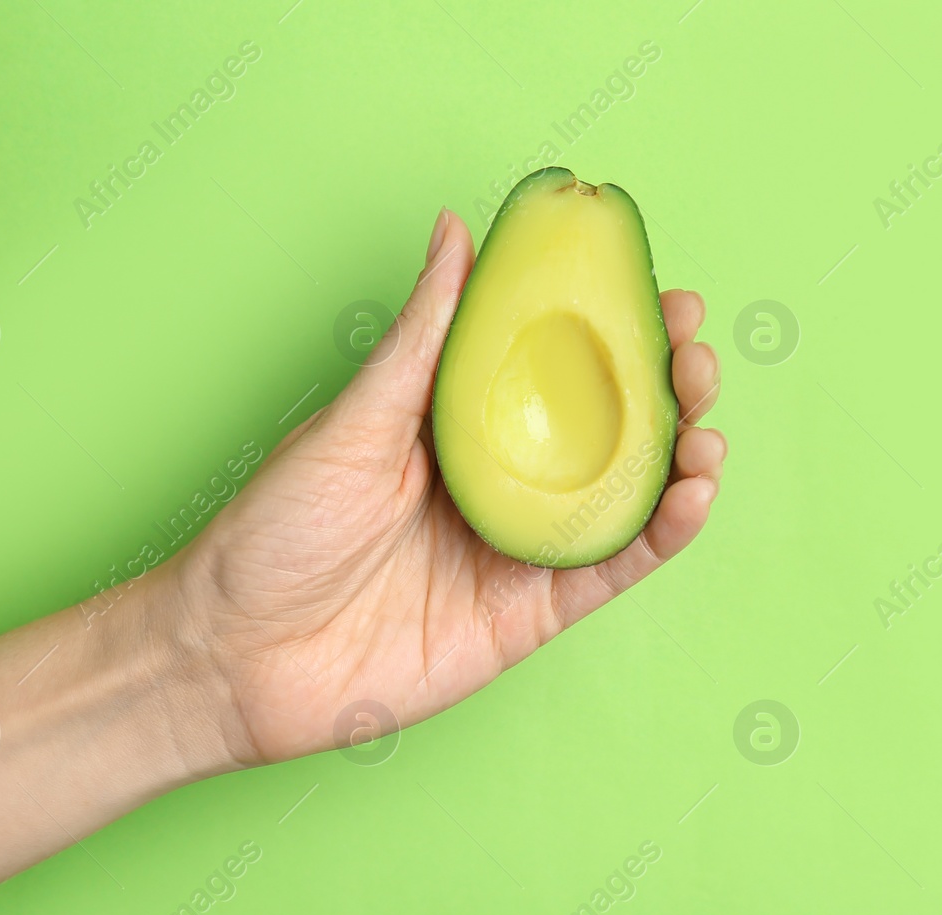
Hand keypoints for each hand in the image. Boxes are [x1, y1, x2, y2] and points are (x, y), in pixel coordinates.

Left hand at [176, 208, 725, 765]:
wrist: (234, 657)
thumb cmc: (273, 533)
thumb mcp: (354, 420)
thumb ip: (424, 335)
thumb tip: (457, 229)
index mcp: (460, 426)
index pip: (557, 365)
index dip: (613, 327)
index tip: (655, 290)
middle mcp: (501, 484)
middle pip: (608, 429)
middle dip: (665, 386)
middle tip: (692, 352)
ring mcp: (518, 551)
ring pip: (626, 498)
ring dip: (681, 457)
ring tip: (706, 421)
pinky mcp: (527, 616)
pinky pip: (612, 570)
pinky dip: (662, 535)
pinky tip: (692, 493)